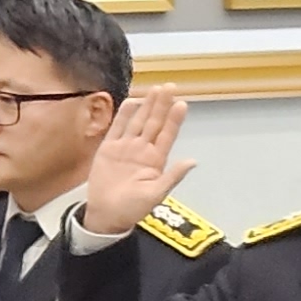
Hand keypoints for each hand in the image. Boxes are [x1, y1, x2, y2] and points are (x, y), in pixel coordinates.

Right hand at [82, 89, 192, 235]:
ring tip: (155, 90)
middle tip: (169, 86)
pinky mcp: (108, 148)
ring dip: (147, 106)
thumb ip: (173, 176)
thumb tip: (192, 161)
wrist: (107, 213)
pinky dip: (124, 115)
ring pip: (138, 122)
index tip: (182, 103)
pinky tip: (133, 102)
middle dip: (161, 105)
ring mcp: (126, 147)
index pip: (167, 135)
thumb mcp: (156, 194)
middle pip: (154, 123)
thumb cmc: (133, 207)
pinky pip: (117, 128)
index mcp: (156, 160)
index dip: (174, 119)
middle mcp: (143, 150)